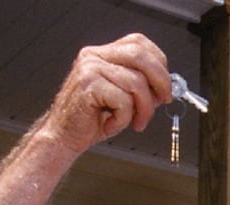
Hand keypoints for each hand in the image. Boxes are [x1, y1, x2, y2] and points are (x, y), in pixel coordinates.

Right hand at [39, 34, 172, 154]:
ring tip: (134, 123)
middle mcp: (94, 56)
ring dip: (143, 109)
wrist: (64, 137)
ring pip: (136, 82)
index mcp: (102, 54)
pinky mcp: (88, 85)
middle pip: (140, 56)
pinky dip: (124, 119)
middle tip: (163, 102)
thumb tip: (165, 87)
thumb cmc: (91, 119)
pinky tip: (111, 125)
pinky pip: (123, 100)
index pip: (138, 43)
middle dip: (160, 81)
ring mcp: (90, 68)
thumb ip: (140, 86)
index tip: (164, 87)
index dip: (159, 63)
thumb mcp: (121, 98)